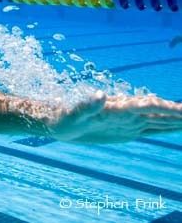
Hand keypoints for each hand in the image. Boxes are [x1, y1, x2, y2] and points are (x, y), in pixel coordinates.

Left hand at [48, 92, 181, 142]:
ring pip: (158, 120)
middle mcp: (126, 113)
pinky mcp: (126, 130)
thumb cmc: (63, 118)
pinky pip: (151, 128)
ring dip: (176, 119)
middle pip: (158, 111)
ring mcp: (128, 121)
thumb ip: (87, 105)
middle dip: (177, 112)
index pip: (147, 106)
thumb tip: (100, 95)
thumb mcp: (73, 114)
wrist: (57, 122)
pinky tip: (175, 126)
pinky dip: (166, 126)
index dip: (166, 108)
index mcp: (117, 108)